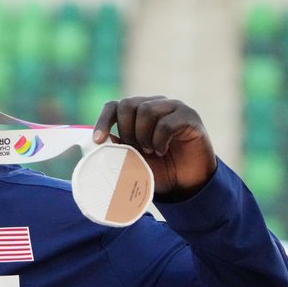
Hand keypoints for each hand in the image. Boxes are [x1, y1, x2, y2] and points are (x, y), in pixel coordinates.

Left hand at [92, 96, 216, 198]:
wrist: (187, 181)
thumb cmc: (159, 169)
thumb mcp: (133, 161)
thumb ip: (118, 148)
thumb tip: (100, 141)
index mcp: (138, 112)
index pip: (115, 105)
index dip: (104, 120)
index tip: (98, 140)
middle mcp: (155, 105)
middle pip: (127, 104)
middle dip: (126, 130)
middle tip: (135, 149)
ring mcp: (173, 107)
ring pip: (146, 110)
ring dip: (143, 136)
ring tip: (150, 151)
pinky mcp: (189, 116)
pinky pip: (166, 123)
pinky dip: (160, 140)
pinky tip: (162, 150)